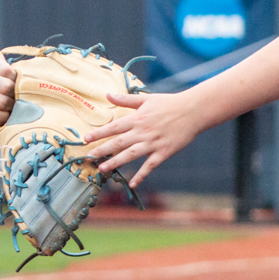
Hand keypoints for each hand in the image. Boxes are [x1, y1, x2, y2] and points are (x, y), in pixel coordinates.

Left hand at [0, 44, 15, 125]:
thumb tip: (12, 124)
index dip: (6, 117)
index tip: (10, 114)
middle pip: (2, 102)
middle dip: (12, 104)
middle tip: (14, 101)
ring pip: (7, 87)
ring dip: (15, 90)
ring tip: (13, 90)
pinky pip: (9, 72)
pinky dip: (14, 76)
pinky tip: (10, 77)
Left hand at [82, 91, 201, 186]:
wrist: (193, 111)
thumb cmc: (168, 103)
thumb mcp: (145, 99)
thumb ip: (125, 99)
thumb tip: (107, 95)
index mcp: (137, 118)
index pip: (113, 127)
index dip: (99, 133)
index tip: (85, 139)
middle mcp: (142, 132)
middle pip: (118, 143)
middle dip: (101, 150)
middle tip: (87, 157)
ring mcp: (153, 143)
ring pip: (130, 155)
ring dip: (115, 162)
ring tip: (102, 169)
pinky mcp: (164, 152)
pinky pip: (150, 166)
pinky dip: (141, 175)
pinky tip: (132, 184)